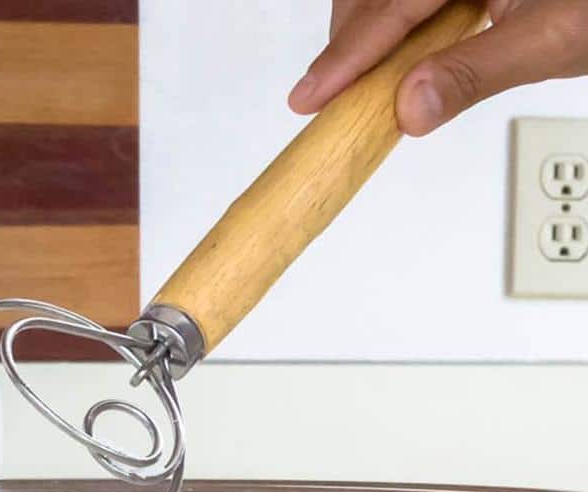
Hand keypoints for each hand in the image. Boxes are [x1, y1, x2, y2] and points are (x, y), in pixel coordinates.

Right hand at [289, 1, 587, 135]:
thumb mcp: (553, 39)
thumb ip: (478, 73)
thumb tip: (410, 109)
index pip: (391, 5)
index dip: (346, 56)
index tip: (309, 98)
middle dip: (348, 41)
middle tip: (332, 96)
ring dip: (368, 33)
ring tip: (366, 81)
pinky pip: (407, 0)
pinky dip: (392, 25)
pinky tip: (401, 56)